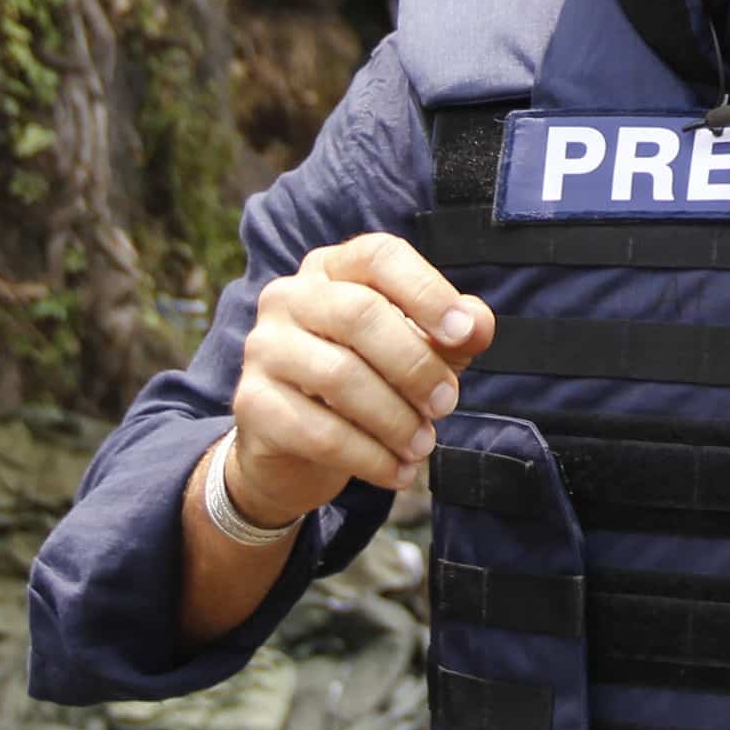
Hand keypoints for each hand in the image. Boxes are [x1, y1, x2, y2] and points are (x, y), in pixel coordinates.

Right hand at [229, 233, 493, 522]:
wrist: (296, 450)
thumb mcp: (417, 352)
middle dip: (415, 365)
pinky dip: (369, 457)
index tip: (464, 333)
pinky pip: (320, 432)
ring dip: (395, 418)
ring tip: (424, 446)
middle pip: (359, 314)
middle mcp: (289, 297)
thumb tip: (478, 323)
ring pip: (340, 376)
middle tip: (447, 405)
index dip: (426, 291)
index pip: (378, 256)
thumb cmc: (367, 382)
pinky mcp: (251, 404)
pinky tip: (396, 472)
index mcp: (331, 269)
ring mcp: (264, 348)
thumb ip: (452, 336)